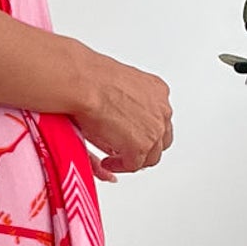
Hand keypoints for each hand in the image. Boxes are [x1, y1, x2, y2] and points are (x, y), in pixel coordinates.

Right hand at [71, 55, 171, 181]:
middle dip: (144, 148)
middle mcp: (161, 110)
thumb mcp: (116, 90)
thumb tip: (119, 126)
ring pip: (152, 155)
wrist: (85, 84)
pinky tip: (108, 162)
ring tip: (116, 160)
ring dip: (134, 159)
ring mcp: (155, 128)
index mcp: (157, 90)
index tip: (131, 136)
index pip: (160, 119)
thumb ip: (125, 109)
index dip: (145, 132)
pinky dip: (121, 166)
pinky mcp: (142, 145)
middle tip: (126, 152)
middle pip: (161, 139)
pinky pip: (134, 165)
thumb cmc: (92, 79)